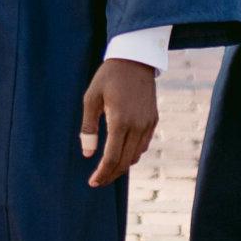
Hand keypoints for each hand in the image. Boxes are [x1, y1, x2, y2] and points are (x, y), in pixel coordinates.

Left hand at [80, 59, 157, 187]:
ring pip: (136, 156)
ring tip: (107, 168)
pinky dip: (132, 154)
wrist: (135, 58)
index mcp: (120, 121)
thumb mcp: (91, 98)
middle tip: (98, 181)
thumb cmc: (108, 77)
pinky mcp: (153, 120)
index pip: (112, 158)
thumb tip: (87, 154)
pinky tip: (121, 152)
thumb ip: (88, 128)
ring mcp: (148, 124)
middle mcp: (138, 126)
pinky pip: (143, 145)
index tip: (92, 182)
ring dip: (122, 166)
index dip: (102, 174)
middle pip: (125, 162)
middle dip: (110, 175)